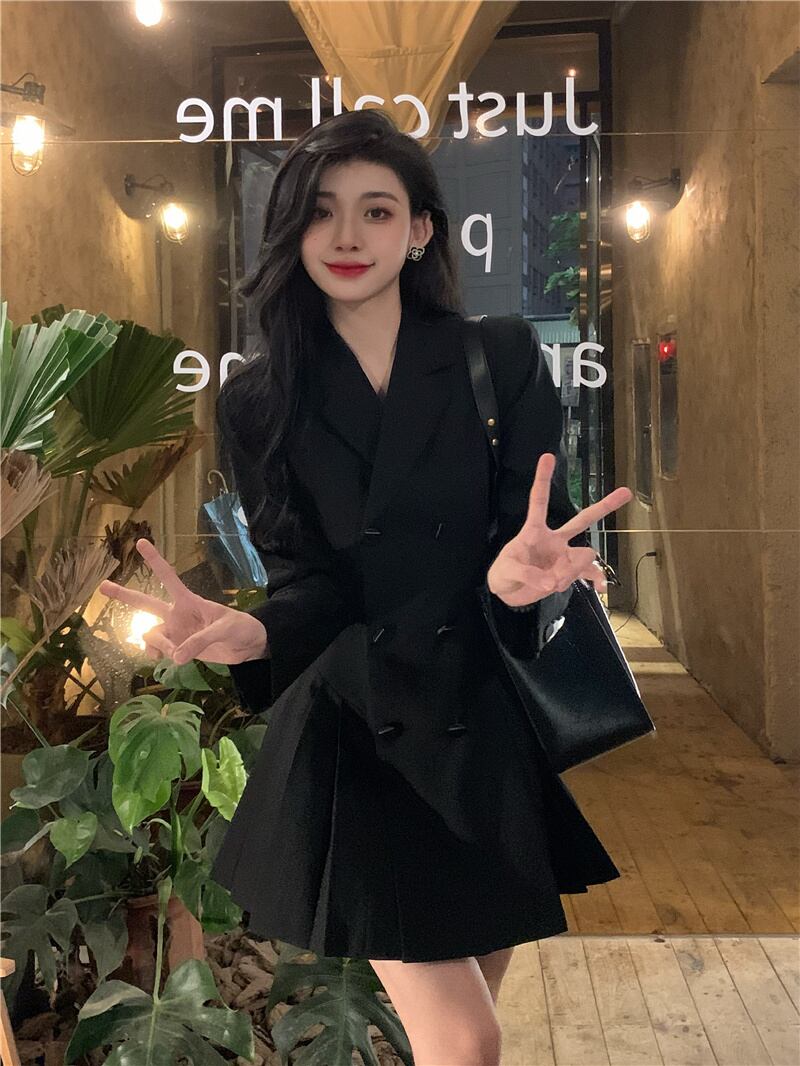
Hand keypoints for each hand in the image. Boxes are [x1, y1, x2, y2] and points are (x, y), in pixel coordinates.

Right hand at [98, 538, 268, 665]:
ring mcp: (175, 631)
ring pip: (151, 635)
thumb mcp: (223, 630)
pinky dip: (157, 655)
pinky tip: (161, 660)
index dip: (155, 560)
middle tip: (102, 586)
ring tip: (176, 654)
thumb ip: (199, 642)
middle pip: (145, 603)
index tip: (141, 542)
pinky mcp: (178, 648)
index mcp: (189, 601)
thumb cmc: (240, 627)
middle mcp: (177, 614)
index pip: (168, 578)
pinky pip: (158, 651)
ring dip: (157, 645)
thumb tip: (176, 657)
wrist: (246, 646)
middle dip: (124, 594)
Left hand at [487, 453, 633, 606]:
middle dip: (604, 506)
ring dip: (572, 571)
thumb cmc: (503, 574)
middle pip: (582, 520)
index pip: (539, 502)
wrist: (508, 593)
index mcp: (534, 532)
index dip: (543, 479)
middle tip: (626, 492)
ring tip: (552, 583)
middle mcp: (554, 540)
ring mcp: (564, 556)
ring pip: (584, 556)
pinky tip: (601, 589)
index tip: (548, 456)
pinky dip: (596, 580)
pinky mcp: (568, 573)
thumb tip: (552, 581)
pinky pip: (589, 573)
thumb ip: (528, 574)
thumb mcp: (507, 572)